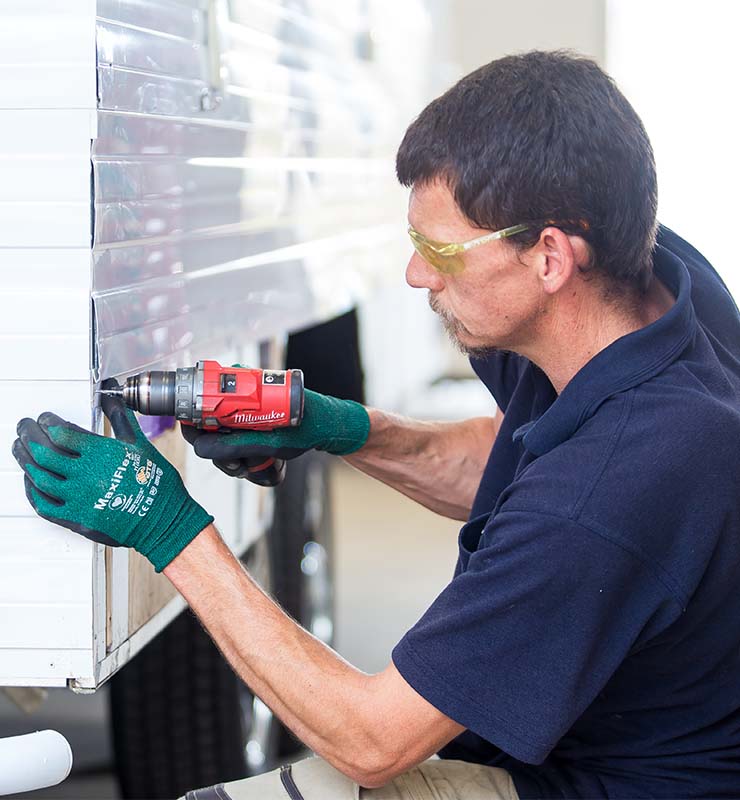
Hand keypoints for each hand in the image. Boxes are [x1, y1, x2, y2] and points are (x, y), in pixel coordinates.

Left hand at [11, 393, 212, 571]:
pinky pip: (43, 504)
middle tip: (24, 427)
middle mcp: (85, 475)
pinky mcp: (75, 518)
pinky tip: (30, 481)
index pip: (60, 432)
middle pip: (43, 451)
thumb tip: (109, 393)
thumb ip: (119, 416)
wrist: (163, 519)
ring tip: (20, 449)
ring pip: (38, 476)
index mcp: (100, 454)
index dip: (47, 422)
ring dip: (25, 460)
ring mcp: (77, 498)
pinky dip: (32, 490)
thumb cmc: (155, 483)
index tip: (45, 418)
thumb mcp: (139, 443)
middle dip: (28, 435)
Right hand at [181, 388, 369, 470]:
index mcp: (241, 388)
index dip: (194, 423)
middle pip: (208, 424)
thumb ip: (235, 446)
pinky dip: (239, 454)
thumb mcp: (269, 441)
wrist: (329, 426)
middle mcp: (240, 397)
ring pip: (221, 436)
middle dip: (217, 449)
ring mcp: (245, 412)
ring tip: (248, 466)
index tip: (200, 441)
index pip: (200, 400)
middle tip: (235, 465)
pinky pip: (234, 440)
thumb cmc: (305, 427)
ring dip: (229, 456)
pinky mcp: (252, 424)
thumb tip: (201, 447)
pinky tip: (252, 463)